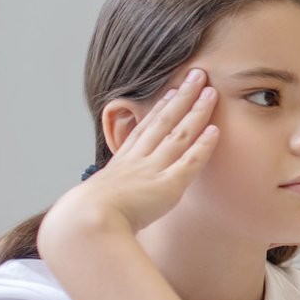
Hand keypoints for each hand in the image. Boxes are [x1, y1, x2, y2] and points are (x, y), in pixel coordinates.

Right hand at [43, 69, 218, 249]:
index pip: (143, 130)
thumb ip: (108, 200)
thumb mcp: (95, 203)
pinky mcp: (168, 186)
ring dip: (196, 111)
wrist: (84, 223)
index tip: (169, 93)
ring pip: (180, 133)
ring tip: (210, 92)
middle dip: (182, 96)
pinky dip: (203, 145)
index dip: (158, 110)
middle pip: (164, 121)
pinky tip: (215, 130)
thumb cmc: (85, 221)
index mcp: (121, 164)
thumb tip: (108, 208)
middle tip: (196, 75)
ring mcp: (154, 170)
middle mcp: (139, 161)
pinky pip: (190, 161)